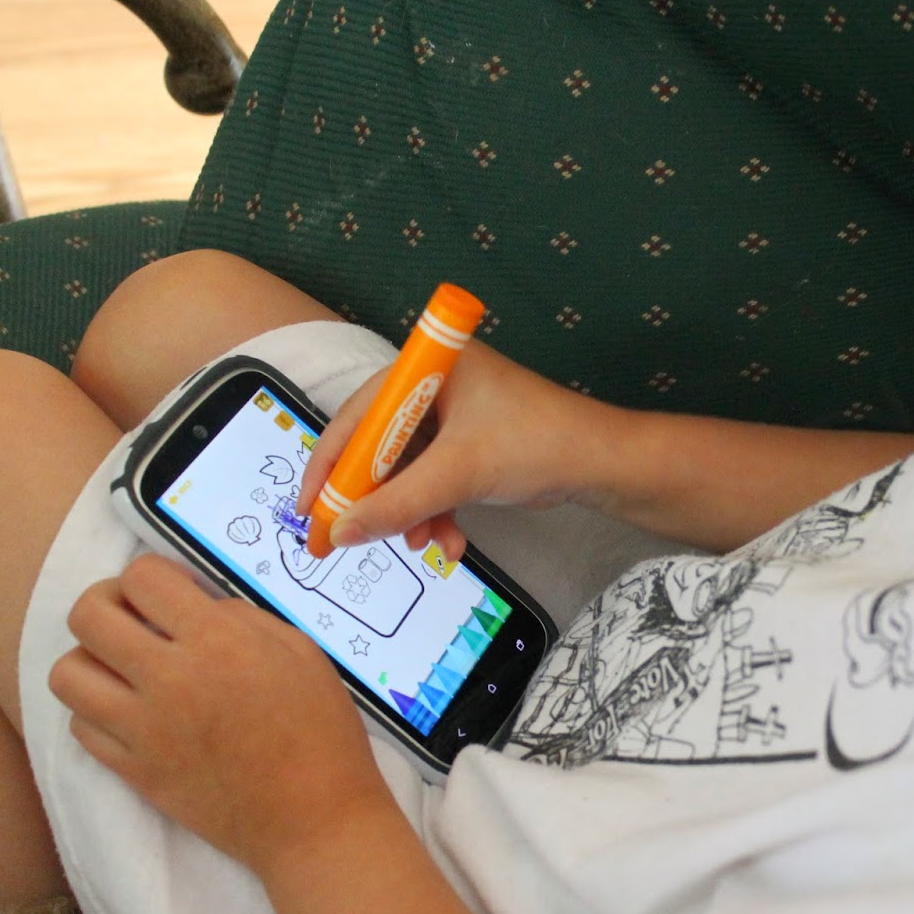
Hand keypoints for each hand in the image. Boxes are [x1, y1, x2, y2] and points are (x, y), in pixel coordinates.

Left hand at [50, 555, 393, 874]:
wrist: (314, 819)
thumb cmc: (322, 732)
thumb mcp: (302, 653)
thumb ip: (244, 619)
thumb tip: (198, 608)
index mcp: (217, 641)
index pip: (142, 578)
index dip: (154, 575)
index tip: (176, 592)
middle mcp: (168, 679)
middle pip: (88, 616)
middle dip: (107, 602)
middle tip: (138, 618)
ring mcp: (142, 729)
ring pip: (67, 673)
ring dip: (92, 659)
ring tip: (127, 668)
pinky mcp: (132, 771)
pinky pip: (81, 727)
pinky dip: (98, 711)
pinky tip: (132, 712)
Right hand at [297, 342, 621, 557]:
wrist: (602, 463)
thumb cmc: (536, 444)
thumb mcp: (457, 475)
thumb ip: (395, 504)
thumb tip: (339, 533)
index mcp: (429, 369)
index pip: (358, 415)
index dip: (330, 464)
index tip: (310, 510)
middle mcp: (437, 386)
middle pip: (380, 447)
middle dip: (376, 499)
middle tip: (350, 540)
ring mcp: (456, 417)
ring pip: (408, 472)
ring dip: (411, 513)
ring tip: (425, 545)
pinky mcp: (473, 445)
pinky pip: (435, 480)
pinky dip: (437, 512)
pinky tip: (449, 542)